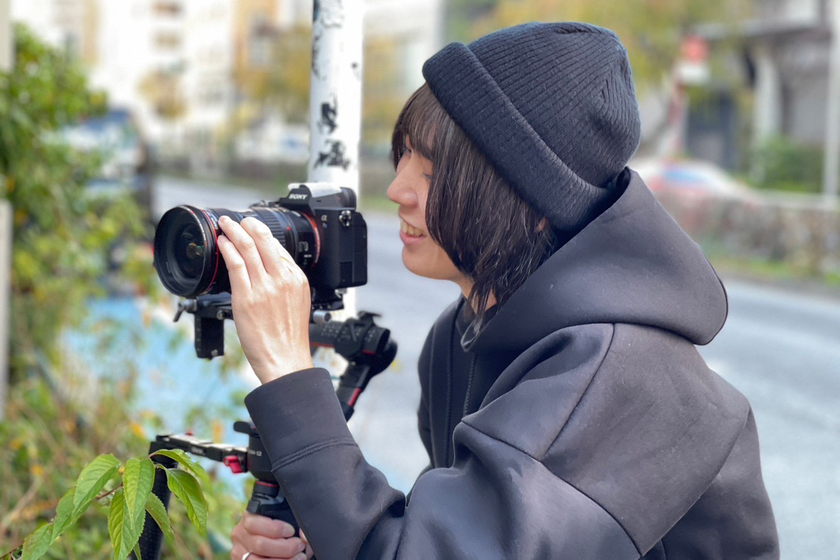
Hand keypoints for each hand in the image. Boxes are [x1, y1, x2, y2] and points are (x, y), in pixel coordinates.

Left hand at [217, 216, 313, 383]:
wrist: (285, 359)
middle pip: (263, 241)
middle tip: (237, 220)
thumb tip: (270, 268)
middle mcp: (282, 279)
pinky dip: (228, 249)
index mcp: (296, 279)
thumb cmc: (289, 337)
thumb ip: (285, 283)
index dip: (263, 234)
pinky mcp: (247, 297)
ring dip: (234, 232)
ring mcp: (264, 287)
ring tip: (225, 225)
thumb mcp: (297, 303)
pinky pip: (235, 264)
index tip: (252, 229)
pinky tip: (222, 242)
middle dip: (248, 226)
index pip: (278, 247)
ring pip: (248, 248)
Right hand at [231, 512, 312, 559]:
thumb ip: (296, 524)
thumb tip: (304, 537)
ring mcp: (239, 552)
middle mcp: (240, 534)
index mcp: (249, 517)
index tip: (292, 531)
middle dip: (285, 548)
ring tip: (298, 557)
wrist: (270, 536)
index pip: (255, 524)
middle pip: (260, 545)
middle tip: (299, 546)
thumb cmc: (281, 527)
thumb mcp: (287, 519)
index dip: (276, 529)